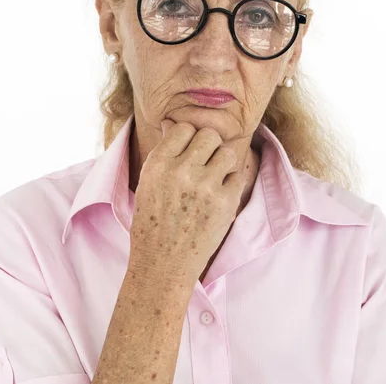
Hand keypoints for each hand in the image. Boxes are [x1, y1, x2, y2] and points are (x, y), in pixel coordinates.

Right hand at [128, 119, 245, 285]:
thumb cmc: (152, 221)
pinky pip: (237, 176)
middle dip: (209, 147)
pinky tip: (217, 197)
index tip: (188, 152)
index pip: (184, 128)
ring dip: (222, 163)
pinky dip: (230, 185)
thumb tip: (173, 123)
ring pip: (227, 152)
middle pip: (209, 135)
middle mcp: (182, 171)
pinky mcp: (226, 203)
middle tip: (203, 164)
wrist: (163, 262)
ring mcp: (206, 186)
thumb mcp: (148, 182)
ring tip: (212, 179)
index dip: (188, 138)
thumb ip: (165, 152)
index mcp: (158, 163)